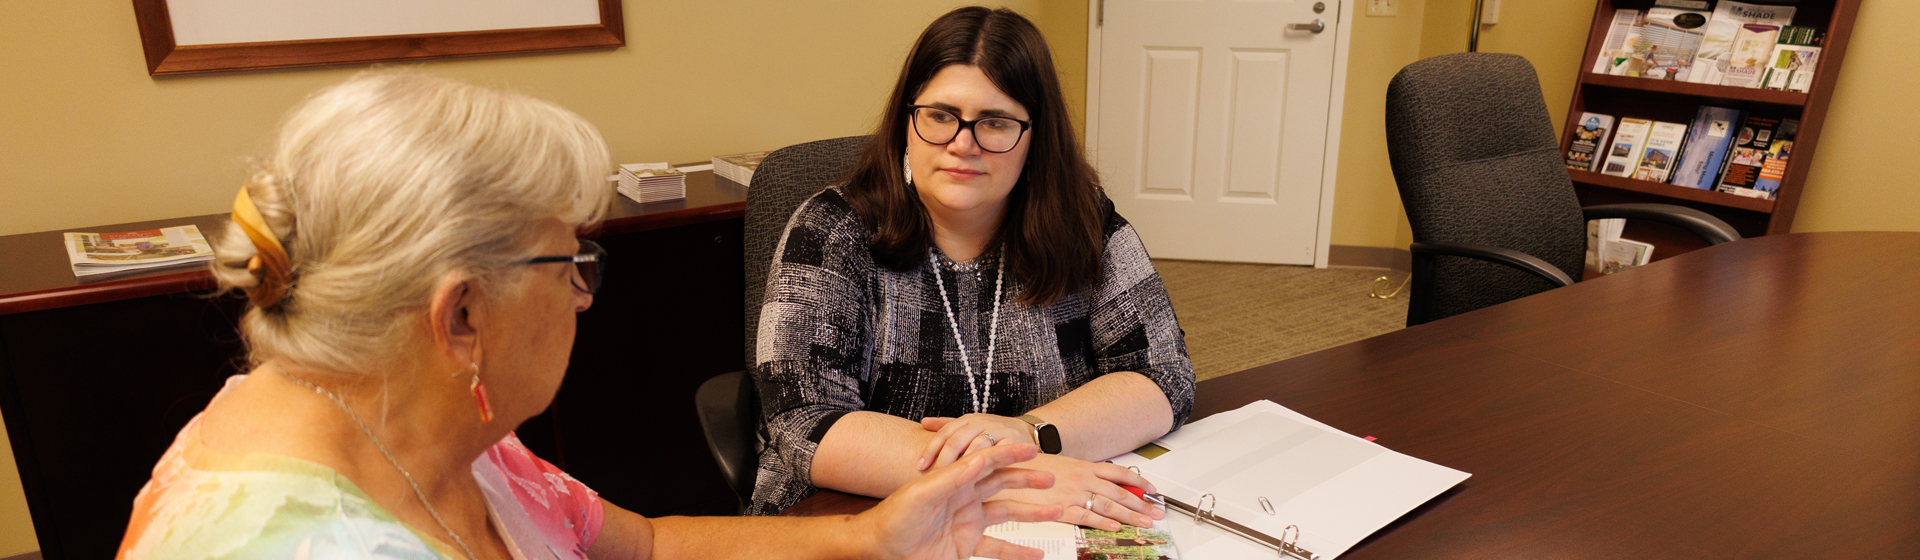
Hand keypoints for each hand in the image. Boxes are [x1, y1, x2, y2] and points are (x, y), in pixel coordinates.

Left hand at [861, 444, 1062, 559]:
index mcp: (953, 480)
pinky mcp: (966, 544)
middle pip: (1002, 484)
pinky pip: (998, 547)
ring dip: (1031, 513)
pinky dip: (1017, 551)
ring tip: (1057, 511)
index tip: (1031, 451)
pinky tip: (1036, 554)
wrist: (881, 548)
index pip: (986, 462)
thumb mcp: (922, 494)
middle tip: (1051, 478)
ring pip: (1007, 513)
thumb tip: (979, 459)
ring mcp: (968, 520)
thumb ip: (951, 477)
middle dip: (1027, 480)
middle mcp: (964, 497)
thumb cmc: (894, 517)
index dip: (1008, 455)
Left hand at [918, 414, 1033, 470]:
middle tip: (933, 476)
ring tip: (951, 480)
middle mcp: (980, 423)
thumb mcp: (970, 428)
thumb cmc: (994, 435)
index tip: (919, 466)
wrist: (1028, 435)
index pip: (944, 434)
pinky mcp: (1013, 443)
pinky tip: (977, 480)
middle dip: (944, 459)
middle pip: (957, 440)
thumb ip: (947, 426)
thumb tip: (923, 422)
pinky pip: (997, 455)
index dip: (931, 449)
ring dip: (962, 464)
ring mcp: (997, 431)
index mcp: (967, 421)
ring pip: (975, 448)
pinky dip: (986, 467)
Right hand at [991, 454, 1163, 531]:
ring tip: (1145, 522)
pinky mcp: (1060, 507)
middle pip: (1119, 492)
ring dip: (1129, 514)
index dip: (1138, 482)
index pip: (1119, 473)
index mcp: (1084, 466)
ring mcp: (1072, 492)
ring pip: (1108, 504)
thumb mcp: (1062, 466)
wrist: (1009, 467)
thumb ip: (1082, 474)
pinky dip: (1103, 521)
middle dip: (1140, 503)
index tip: (1151, 490)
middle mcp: (1082, 478)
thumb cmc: (1033, 467)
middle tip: (1156, 512)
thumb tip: (1101, 481)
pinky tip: (1116, 526)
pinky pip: (1086, 515)